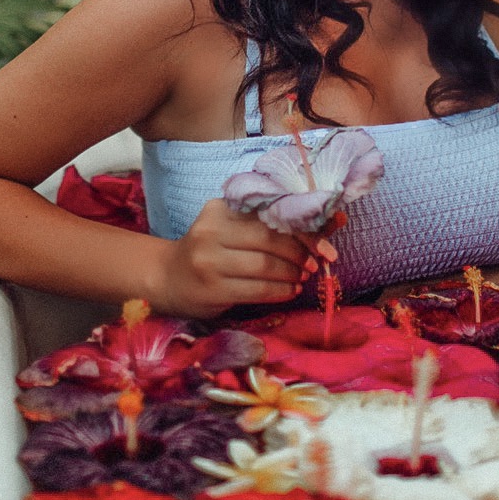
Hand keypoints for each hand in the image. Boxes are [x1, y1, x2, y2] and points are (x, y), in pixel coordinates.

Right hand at [150, 200, 311, 317]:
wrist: (166, 278)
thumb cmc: (209, 251)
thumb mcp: (232, 229)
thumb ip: (270, 225)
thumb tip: (332, 221)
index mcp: (220, 208)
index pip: (270, 213)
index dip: (303, 230)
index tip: (326, 246)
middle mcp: (211, 230)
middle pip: (269, 238)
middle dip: (300, 253)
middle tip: (315, 264)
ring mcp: (209, 260)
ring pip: (265, 265)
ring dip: (292, 274)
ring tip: (303, 277)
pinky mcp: (211, 288)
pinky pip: (257, 289)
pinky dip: (280, 291)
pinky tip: (289, 290)